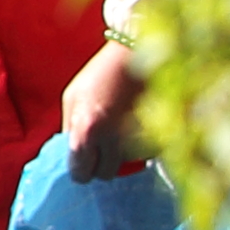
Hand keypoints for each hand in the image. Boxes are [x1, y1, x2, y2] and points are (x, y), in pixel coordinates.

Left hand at [62, 40, 152, 178]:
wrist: (136, 55)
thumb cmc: (99, 75)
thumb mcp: (72, 99)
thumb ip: (70, 129)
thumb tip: (71, 155)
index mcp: (86, 131)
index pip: (81, 173)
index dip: (80, 170)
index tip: (82, 163)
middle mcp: (112, 140)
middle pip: (105, 174)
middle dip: (101, 165)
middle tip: (100, 149)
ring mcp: (138, 139)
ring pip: (127, 165)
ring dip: (122, 156)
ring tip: (119, 132)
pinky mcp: (159, 136)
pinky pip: (145, 154)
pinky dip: (140, 147)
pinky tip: (135, 127)